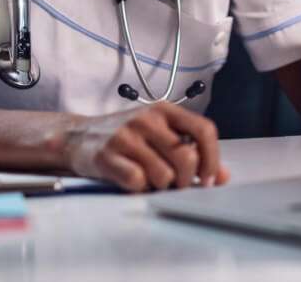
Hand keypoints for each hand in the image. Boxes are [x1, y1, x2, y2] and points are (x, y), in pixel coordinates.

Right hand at [63, 103, 229, 191]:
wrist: (78, 136)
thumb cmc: (126, 136)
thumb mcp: (160, 134)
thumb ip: (191, 150)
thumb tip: (222, 175)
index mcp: (165, 110)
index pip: (204, 130)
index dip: (213, 158)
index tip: (209, 178)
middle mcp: (147, 119)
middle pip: (187, 157)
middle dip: (186, 179)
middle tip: (177, 184)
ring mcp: (126, 137)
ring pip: (164, 175)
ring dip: (161, 186)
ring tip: (150, 179)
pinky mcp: (108, 156)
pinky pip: (138, 182)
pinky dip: (139, 189)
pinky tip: (132, 180)